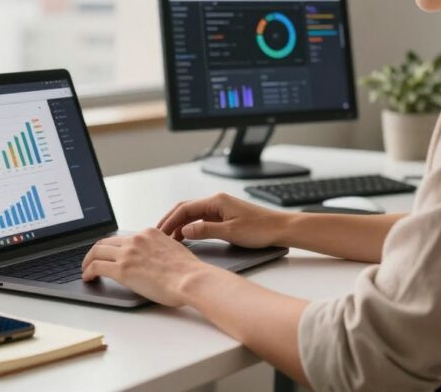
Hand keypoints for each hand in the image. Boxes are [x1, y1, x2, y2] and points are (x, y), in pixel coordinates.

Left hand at [81, 228, 211, 306]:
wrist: (191, 279)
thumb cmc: (188, 271)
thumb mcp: (172, 250)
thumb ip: (157, 250)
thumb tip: (150, 260)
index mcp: (148, 234)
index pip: (122, 238)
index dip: (111, 247)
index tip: (108, 254)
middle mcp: (136, 240)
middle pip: (105, 242)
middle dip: (94, 252)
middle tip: (90, 262)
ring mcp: (128, 253)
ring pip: (96, 252)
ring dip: (87, 262)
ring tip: (85, 271)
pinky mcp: (122, 270)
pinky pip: (96, 267)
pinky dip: (88, 272)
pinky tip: (88, 278)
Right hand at [157, 192, 288, 248]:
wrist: (281, 228)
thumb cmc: (261, 229)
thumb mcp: (231, 231)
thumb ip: (206, 230)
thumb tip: (185, 230)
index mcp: (217, 201)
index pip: (185, 208)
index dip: (170, 220)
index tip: (160, 233)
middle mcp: (217, 201)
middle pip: (186, 208)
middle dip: (171, 221)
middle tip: (159, 235)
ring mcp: (220, 208)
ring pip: (193, 214)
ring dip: (180, 225)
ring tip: (169, 239)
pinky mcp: (225, 216)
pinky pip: (202, 219)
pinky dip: (191, 227)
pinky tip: (186, 237)